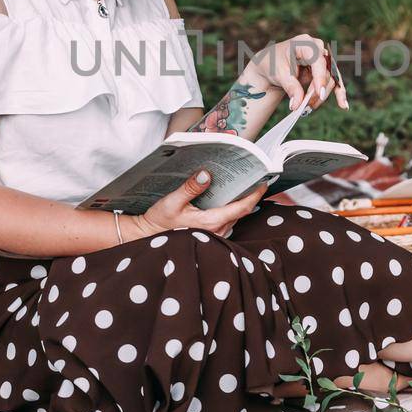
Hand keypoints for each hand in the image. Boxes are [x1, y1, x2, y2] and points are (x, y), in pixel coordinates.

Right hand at [132, 169, 269, 238]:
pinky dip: (231, 209)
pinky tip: (228, 198)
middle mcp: (217, 231)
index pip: (241, 208)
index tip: (264, 181)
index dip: (255, 194)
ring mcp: (215, 235)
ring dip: (240, 203)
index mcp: (211, 222)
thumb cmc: (159, 221)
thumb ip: (190, 188)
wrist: (148, 237)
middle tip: (255, 177)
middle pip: (241, 212)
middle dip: (249, 196)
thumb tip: (206, 175)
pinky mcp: (211, 235)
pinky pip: (227, 221)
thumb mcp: (172, 202)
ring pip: (235, 217)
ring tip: (244, 185)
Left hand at [246, 32, 349, 113]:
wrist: (270, 66)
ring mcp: (321, 59)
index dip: (320, 77)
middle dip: (319, 91)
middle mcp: (317, 48)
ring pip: (331, 79)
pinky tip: (343, 106)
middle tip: (308, 106)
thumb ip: (290, 87)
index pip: (318, 60)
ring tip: (310, 107)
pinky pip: (333, 81)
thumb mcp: (278, 74)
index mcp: (305, 43)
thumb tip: (297, 105)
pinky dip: (338, 93)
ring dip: (322, 95)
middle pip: (327, 71)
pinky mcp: (323, 69)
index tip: (319, 94)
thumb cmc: (273, 63)